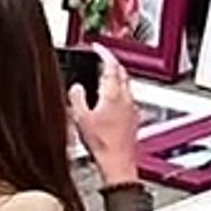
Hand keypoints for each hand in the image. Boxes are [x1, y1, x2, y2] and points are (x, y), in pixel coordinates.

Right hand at [68, 43, 139, 185]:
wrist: (118, 164)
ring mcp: (132, 108)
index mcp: (114, 94)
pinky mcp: (133, 118)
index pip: (111, 65)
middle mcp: (127, 98)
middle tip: (101, 59)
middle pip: (122, 72)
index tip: (97, 47)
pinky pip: (127, 98)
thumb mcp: (80, 118)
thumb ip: (77, 97)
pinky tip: (109, 101)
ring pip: (125, 85)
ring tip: (102, 78)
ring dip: (115, 77)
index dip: (104, 53)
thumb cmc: (103, 144)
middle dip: (111, 63)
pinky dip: (118, 92)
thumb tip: (77, 87)